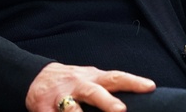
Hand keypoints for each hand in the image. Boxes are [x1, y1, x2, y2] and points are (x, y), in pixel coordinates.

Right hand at [26, 62, 155, 111]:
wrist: (35, 77)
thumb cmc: (72, 84)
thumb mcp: (90, 80)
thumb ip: (108, 87)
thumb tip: (142, 95)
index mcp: (92, 78)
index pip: (115, 78)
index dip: (132, 82)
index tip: (150, 86)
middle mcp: (77, 85)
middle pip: (93, 92)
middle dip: (107, 102)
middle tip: (121, 110)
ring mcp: (59, 97)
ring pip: (71, 109)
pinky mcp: (43, 107)